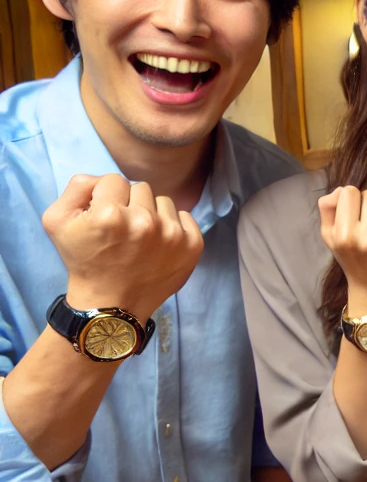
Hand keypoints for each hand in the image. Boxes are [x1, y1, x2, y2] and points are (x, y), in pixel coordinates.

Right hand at [44, 173, 203, 320]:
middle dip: (129, 204)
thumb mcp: (58, 222)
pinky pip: (185, 216)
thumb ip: (77, 187)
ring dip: (151, 214)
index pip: (113, 180)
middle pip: (140, 188)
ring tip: (139, 238)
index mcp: (109, 214)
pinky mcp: (192, 245)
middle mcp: (144, 221)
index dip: (105, 196)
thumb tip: (101, 178)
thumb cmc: (83, 261)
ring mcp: (172, 234)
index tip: (103, 217)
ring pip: (163, 201)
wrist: (111, 304)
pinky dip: (173, 226)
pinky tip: (158, 244)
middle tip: (121, 230)